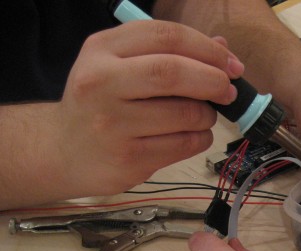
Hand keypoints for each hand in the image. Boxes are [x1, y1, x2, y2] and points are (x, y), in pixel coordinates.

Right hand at [56, 21, 243, 196]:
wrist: (62, 151)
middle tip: (227, 91)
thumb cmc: (101, 103)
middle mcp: (101, 82)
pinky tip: (190, 137)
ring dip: (207, 116)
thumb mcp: (120, 66)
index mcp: (102, 49)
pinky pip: (184, 145)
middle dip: (213, 81)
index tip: (230, 64)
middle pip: (172, 73)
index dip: (207, 48)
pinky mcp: (128, 158)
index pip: (165, 36)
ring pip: (185, 114)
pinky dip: (200, 139)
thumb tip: (221, 47)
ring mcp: (112, 124)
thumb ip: (167, 53)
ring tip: (201, 117)